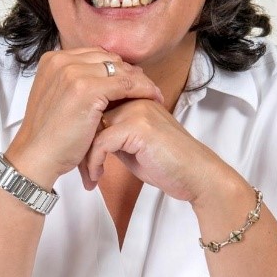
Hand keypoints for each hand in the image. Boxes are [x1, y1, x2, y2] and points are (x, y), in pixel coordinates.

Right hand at [6, 49, 163, 186]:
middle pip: (109, 59)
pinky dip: (143, 89)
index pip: (95, 55)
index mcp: (53, 60)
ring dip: (140, 80)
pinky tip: (153, 98)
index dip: (116, 67)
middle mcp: (62, 60)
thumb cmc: (49, 135)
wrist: (37, 155)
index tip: (132, 80)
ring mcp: (73, 72)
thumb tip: (107, 77)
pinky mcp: (87, 88)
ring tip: (153, 93)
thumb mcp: (59, 99)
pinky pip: (126, 83)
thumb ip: (76, 84)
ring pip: (120, 69)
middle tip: (147, 87)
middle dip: (130, 72)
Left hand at [82, 98, 222, 201]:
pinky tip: (97, 177)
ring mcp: (138, 111)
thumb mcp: (133, 146)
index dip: (85, 133)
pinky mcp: (138, 127)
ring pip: (93, 129)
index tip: (80, 158)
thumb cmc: (168, 164)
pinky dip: (94, 162)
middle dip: (81, 145)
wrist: (196, 175)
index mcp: (136, 99)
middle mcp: (136, 99)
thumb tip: (87, 138)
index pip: (97, 107)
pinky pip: (101, 142)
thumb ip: (113, 136)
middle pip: (92, 116)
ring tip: (88, 176)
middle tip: (80, 169)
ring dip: (85, 156)